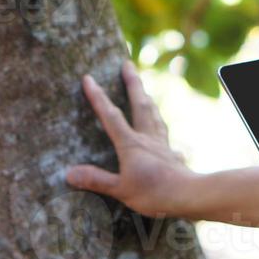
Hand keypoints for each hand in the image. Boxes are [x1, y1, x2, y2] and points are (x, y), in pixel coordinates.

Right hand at [64, 61, 194, 218]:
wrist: (188, 195)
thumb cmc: (155, 193)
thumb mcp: (120, 189)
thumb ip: (96, 180)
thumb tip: (69, 173)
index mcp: (131, 143)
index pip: (111, 116)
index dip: (98, 97)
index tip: (88, 78)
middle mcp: (147, 137)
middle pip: (139, 104)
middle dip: (132, 83)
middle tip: (127, 64)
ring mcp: (161, 144)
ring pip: (153, 114)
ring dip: (146, 98)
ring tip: (143, 90)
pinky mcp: (171, 153)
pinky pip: (163, 132)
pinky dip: (159, 124)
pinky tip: (161, 127)